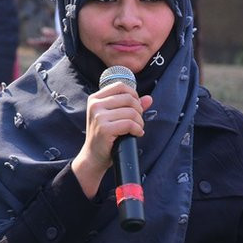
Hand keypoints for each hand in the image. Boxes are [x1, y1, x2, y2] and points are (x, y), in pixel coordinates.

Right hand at [71, 82, 152, 197]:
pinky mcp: (104, 128)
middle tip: (137, 121)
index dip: (133, 94)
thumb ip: (131, 106)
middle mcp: (95, 105)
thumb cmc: (106, 136)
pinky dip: (138, 129)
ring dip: (139, 122)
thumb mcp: (116, 117)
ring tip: (137, 129)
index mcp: (95, 98)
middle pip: (128, 98)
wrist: (93, 156)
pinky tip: (136, 134)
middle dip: (139, 110)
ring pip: (131, 112)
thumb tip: (149, 98)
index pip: (120, 86)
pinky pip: (130, 124)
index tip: (136, 107)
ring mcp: (99, 116)